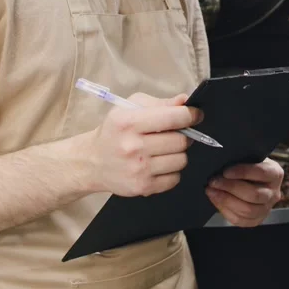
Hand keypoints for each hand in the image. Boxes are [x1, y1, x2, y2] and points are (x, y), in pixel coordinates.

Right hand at [85, 93, 202, 197]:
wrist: (93, 161)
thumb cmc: (115, 130)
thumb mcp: (130, 107)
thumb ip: (160, 103)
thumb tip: (184, 100)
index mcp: (129, 122)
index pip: (172, 117)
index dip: (190, 114)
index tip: (195, 114)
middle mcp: (133, 146)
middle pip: (180, 141)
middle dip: (184, 135)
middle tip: (176, 133)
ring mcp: (138, 169)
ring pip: (181, 160)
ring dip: (178, 153)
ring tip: (166, 149)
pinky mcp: (143, 187)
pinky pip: (175, 179)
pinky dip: (172, 170)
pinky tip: (160, 163)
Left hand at [206, 158, 283, 226]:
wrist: (252, 178)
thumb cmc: (248, 164)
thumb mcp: (248, 157)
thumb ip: (240, 159)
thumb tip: (221, 161)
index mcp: (275, 173)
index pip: (260, 173)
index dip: (242, 172)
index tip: (225, 171)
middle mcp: (274, 193)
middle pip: (254, 195)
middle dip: (230, 188)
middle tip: (213, 181)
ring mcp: (267, 209)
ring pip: (248, 210)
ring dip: (226, 200)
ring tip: (211, 191)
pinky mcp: (257, 220)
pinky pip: (241, 221)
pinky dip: (226, 211)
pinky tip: (216, 200)